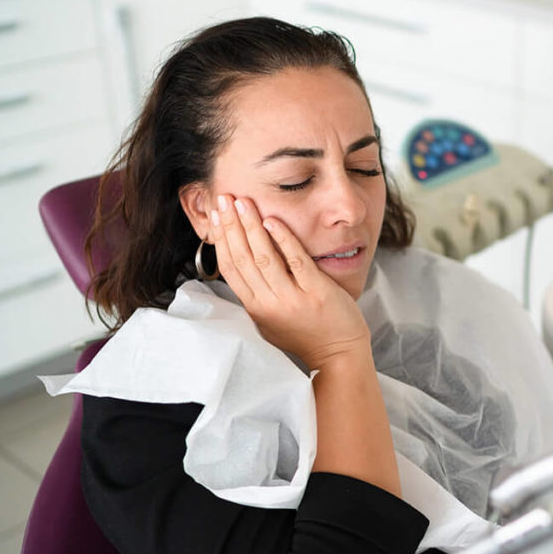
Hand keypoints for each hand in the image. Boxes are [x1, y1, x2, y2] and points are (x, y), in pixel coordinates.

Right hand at [209, 194, 370, 368]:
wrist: (338, 354)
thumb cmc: (305, 333)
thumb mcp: (270, 318)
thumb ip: (256, 293)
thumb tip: (240, 262)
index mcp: (255, 308)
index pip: (229, 268)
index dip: (220, 239)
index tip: (214, 215)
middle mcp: (269, 303)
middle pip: (242, 258)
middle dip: (230, 225)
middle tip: (223, 199)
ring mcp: (292, 298)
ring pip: (263, 257)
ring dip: (251, 226)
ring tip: (243, 202)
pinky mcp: (316, 292)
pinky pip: (296, 261)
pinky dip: (283, 239)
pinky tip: (273, 221)